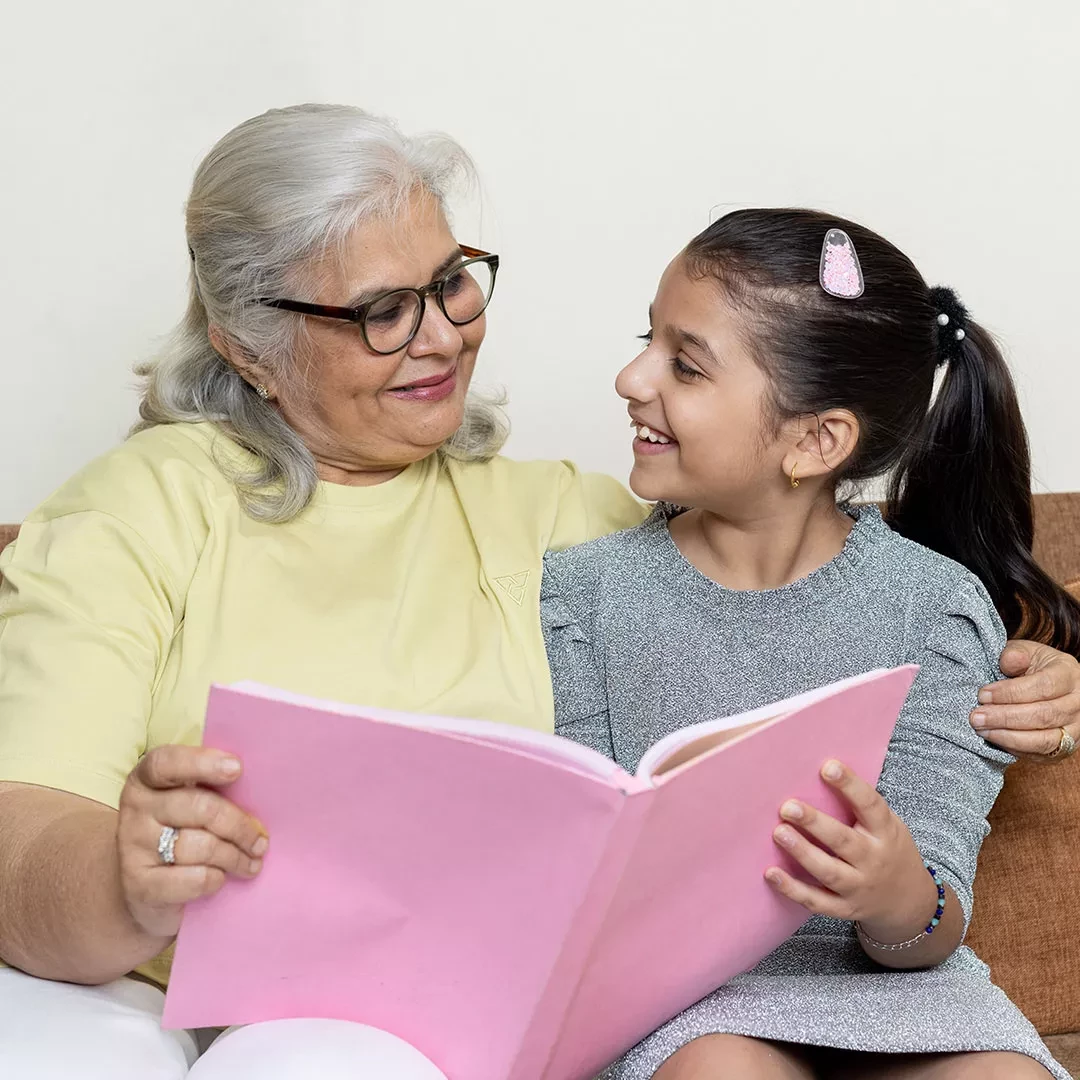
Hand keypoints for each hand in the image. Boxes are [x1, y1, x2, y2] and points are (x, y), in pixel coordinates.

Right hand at [116, 745, 267, 938]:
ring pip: (200, 846)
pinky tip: (220, 878)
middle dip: (239, 826)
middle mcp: (135, 809)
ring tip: (251, 863)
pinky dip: (214, 879)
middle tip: (261, 842)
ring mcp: (133, 847)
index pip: (167, 763)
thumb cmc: (180, 832)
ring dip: (234, 857)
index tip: (237, 769)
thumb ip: (212, 789)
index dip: (202, 763)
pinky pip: (192, 879)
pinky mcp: (138, 884)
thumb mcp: (188, 802)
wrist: (142, 890)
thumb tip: (261, 790)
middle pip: (199, 807)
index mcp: (147, 779)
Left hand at [764, 760, 935, 941]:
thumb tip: (821, 772)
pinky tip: (771, 874)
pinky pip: (816, 901)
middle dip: (815, 823)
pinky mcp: (844, 908)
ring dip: (802, 852)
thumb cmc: (889, 850)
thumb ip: (860, 806)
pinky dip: (793, 889)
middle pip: (844, 841)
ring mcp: (859, 888)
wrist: (909, 902)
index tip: (828, 767)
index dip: (850, 786)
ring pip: (829, 872)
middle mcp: (874, 860)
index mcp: (886, 832)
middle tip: (788, 806)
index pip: (870, 805)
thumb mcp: (888, 825)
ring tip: (779, 833)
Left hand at [971, 639, 1079, 759]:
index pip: (1043, 686)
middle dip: (1004, 717)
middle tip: (976, 716)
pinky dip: (1015, 749)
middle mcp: (1077, 703)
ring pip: (1044, 740)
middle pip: (1043, 715)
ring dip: (1008, 737)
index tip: (983, 694)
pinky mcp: (1064, 748)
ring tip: (982, 729)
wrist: (1048, 685)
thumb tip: (1008, 661)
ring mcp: (1075, 728)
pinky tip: (994, 738)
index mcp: (1069, 675)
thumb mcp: (1025, 652)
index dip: (1010, 693)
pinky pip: (1041, 754)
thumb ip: (1015, 654)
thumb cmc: (1033, 666)